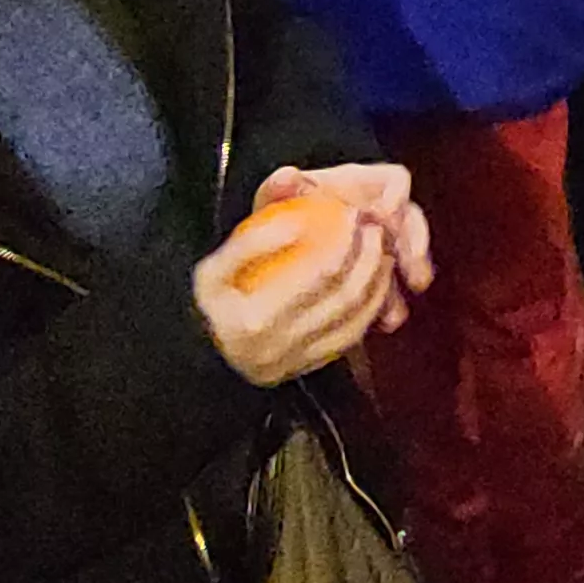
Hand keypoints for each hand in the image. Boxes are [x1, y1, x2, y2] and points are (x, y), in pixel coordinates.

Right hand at [194, 170, 422, 383]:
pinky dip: (369, 308)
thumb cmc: (210, 304)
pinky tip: (373, 282)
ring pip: (354, 321)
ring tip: (381, 250)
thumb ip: (252, 242)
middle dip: (369, 259)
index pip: (318, 276)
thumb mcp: (213, 270)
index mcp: (255, 321)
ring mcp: (297, 363)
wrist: (202, 356)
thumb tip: (296, 222)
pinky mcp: (309, 369)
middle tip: (375, 229)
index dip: (344, 243)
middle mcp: (280, 348)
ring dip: (376, 283)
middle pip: (343, 299)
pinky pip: (350, 338)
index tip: (353, 214)